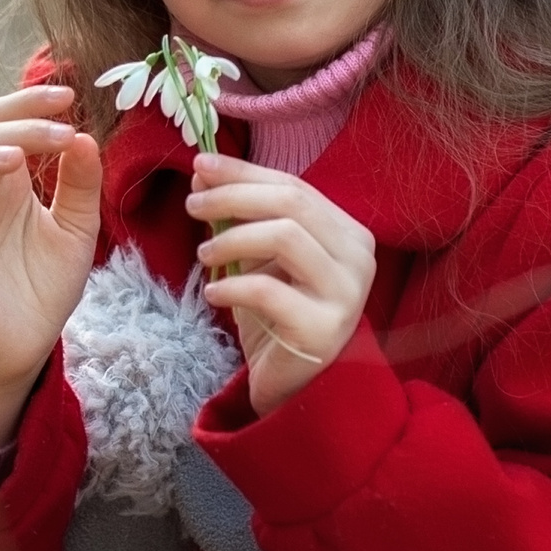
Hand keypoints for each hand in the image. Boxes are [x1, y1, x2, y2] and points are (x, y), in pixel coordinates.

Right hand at [0, 85, 100, 449]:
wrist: (29, 341)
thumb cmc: (46, 282)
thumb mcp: (78, 230)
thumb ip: (82, 185)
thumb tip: (84, 136)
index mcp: (10, 177)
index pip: (8, 121)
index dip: (32, 103)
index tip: (69, 97)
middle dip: (23, 128)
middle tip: (61, 136)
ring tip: (13, 161)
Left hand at [187, 153, 376, 415]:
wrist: (294, 385)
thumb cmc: (276, 315)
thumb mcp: (258, 258)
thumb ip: (240, 217)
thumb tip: (203, 173)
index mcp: (347, 233)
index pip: (294, 187)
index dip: (244, 172)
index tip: (200, 165)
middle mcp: (357, 258)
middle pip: (291, 204)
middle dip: (233, 196)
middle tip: (192, 205)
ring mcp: (346, 294)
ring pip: (285, 236)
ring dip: (233, 238)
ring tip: (203, 254)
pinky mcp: (324, 329)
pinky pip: (270, 291)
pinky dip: (233, 286)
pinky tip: (213, 292)